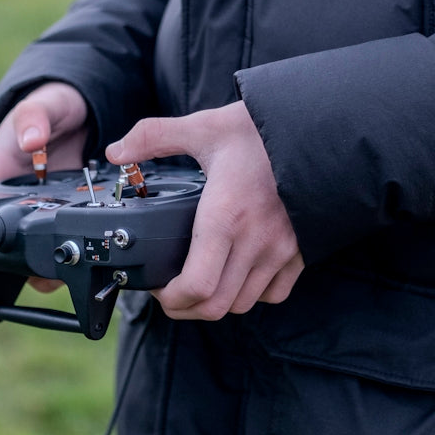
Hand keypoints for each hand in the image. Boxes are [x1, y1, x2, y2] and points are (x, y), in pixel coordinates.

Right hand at [0, 81, 88, 292]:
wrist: (81, 111)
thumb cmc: (47, 109)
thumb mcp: (37, 107)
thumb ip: (32, 119)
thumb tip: (31, 142)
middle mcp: (14, 198)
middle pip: (1, 242)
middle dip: (9, 265)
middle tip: (25, 275)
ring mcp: (41, 208)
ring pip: (34, 247)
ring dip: (42, 265)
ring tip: (56, 274)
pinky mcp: (66, 212)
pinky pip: (64, 237)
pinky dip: (70, 249)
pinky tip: (83, 257)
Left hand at [106, 101, 302, 319]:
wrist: (319, 129)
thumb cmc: (259, 130)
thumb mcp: (203, 127)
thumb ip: (154, 136)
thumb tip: (115, 151)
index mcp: (225, 215)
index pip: (196, 286)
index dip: (170, 299)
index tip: (157, 287)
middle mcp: (255, 240)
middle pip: (215, 306)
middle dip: (185, 308)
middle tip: (169, 293)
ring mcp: (281, 250)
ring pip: (242, 304)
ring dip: (216, 302)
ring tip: (199, 284)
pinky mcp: (300, 251)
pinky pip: (274, 294)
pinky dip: (251, 294)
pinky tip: (237, 274)